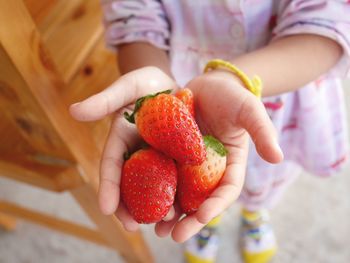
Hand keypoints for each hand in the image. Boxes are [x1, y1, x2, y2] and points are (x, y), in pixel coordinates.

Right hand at [69, 67, 177, 230]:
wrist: (171, 83)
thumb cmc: (145, 82)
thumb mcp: (127, 86)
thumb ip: (106, 99)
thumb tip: (74, 111)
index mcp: (121, 140)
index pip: (110, 165)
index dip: (108, 186)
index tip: (106, 208)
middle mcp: (136, 153)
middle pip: (130, 183)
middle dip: (129, 206)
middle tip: (132, 226)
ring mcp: (157, 156)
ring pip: (153, 186)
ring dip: (156, 205)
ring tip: (164, 222)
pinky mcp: (176, 156)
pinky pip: (177, 176)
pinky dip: (178, 192)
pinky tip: (185, 206)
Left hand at [155, 70, 283, 241]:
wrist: (208, 84)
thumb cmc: (232, 96)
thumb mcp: (249, 110)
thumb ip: (262, 131)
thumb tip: (277, 157)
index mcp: (229, 163)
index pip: (225, 189)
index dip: (215, 204)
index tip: (202, 216)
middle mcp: (209, 168)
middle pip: (200, 198)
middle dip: (189, 219)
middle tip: (174, 236)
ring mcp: (188, 162)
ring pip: (179, 192)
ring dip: (169, 211)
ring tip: (155, 229)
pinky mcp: (171, 153)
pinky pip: (162, 173)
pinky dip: (153, 188)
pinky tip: (140, 199)